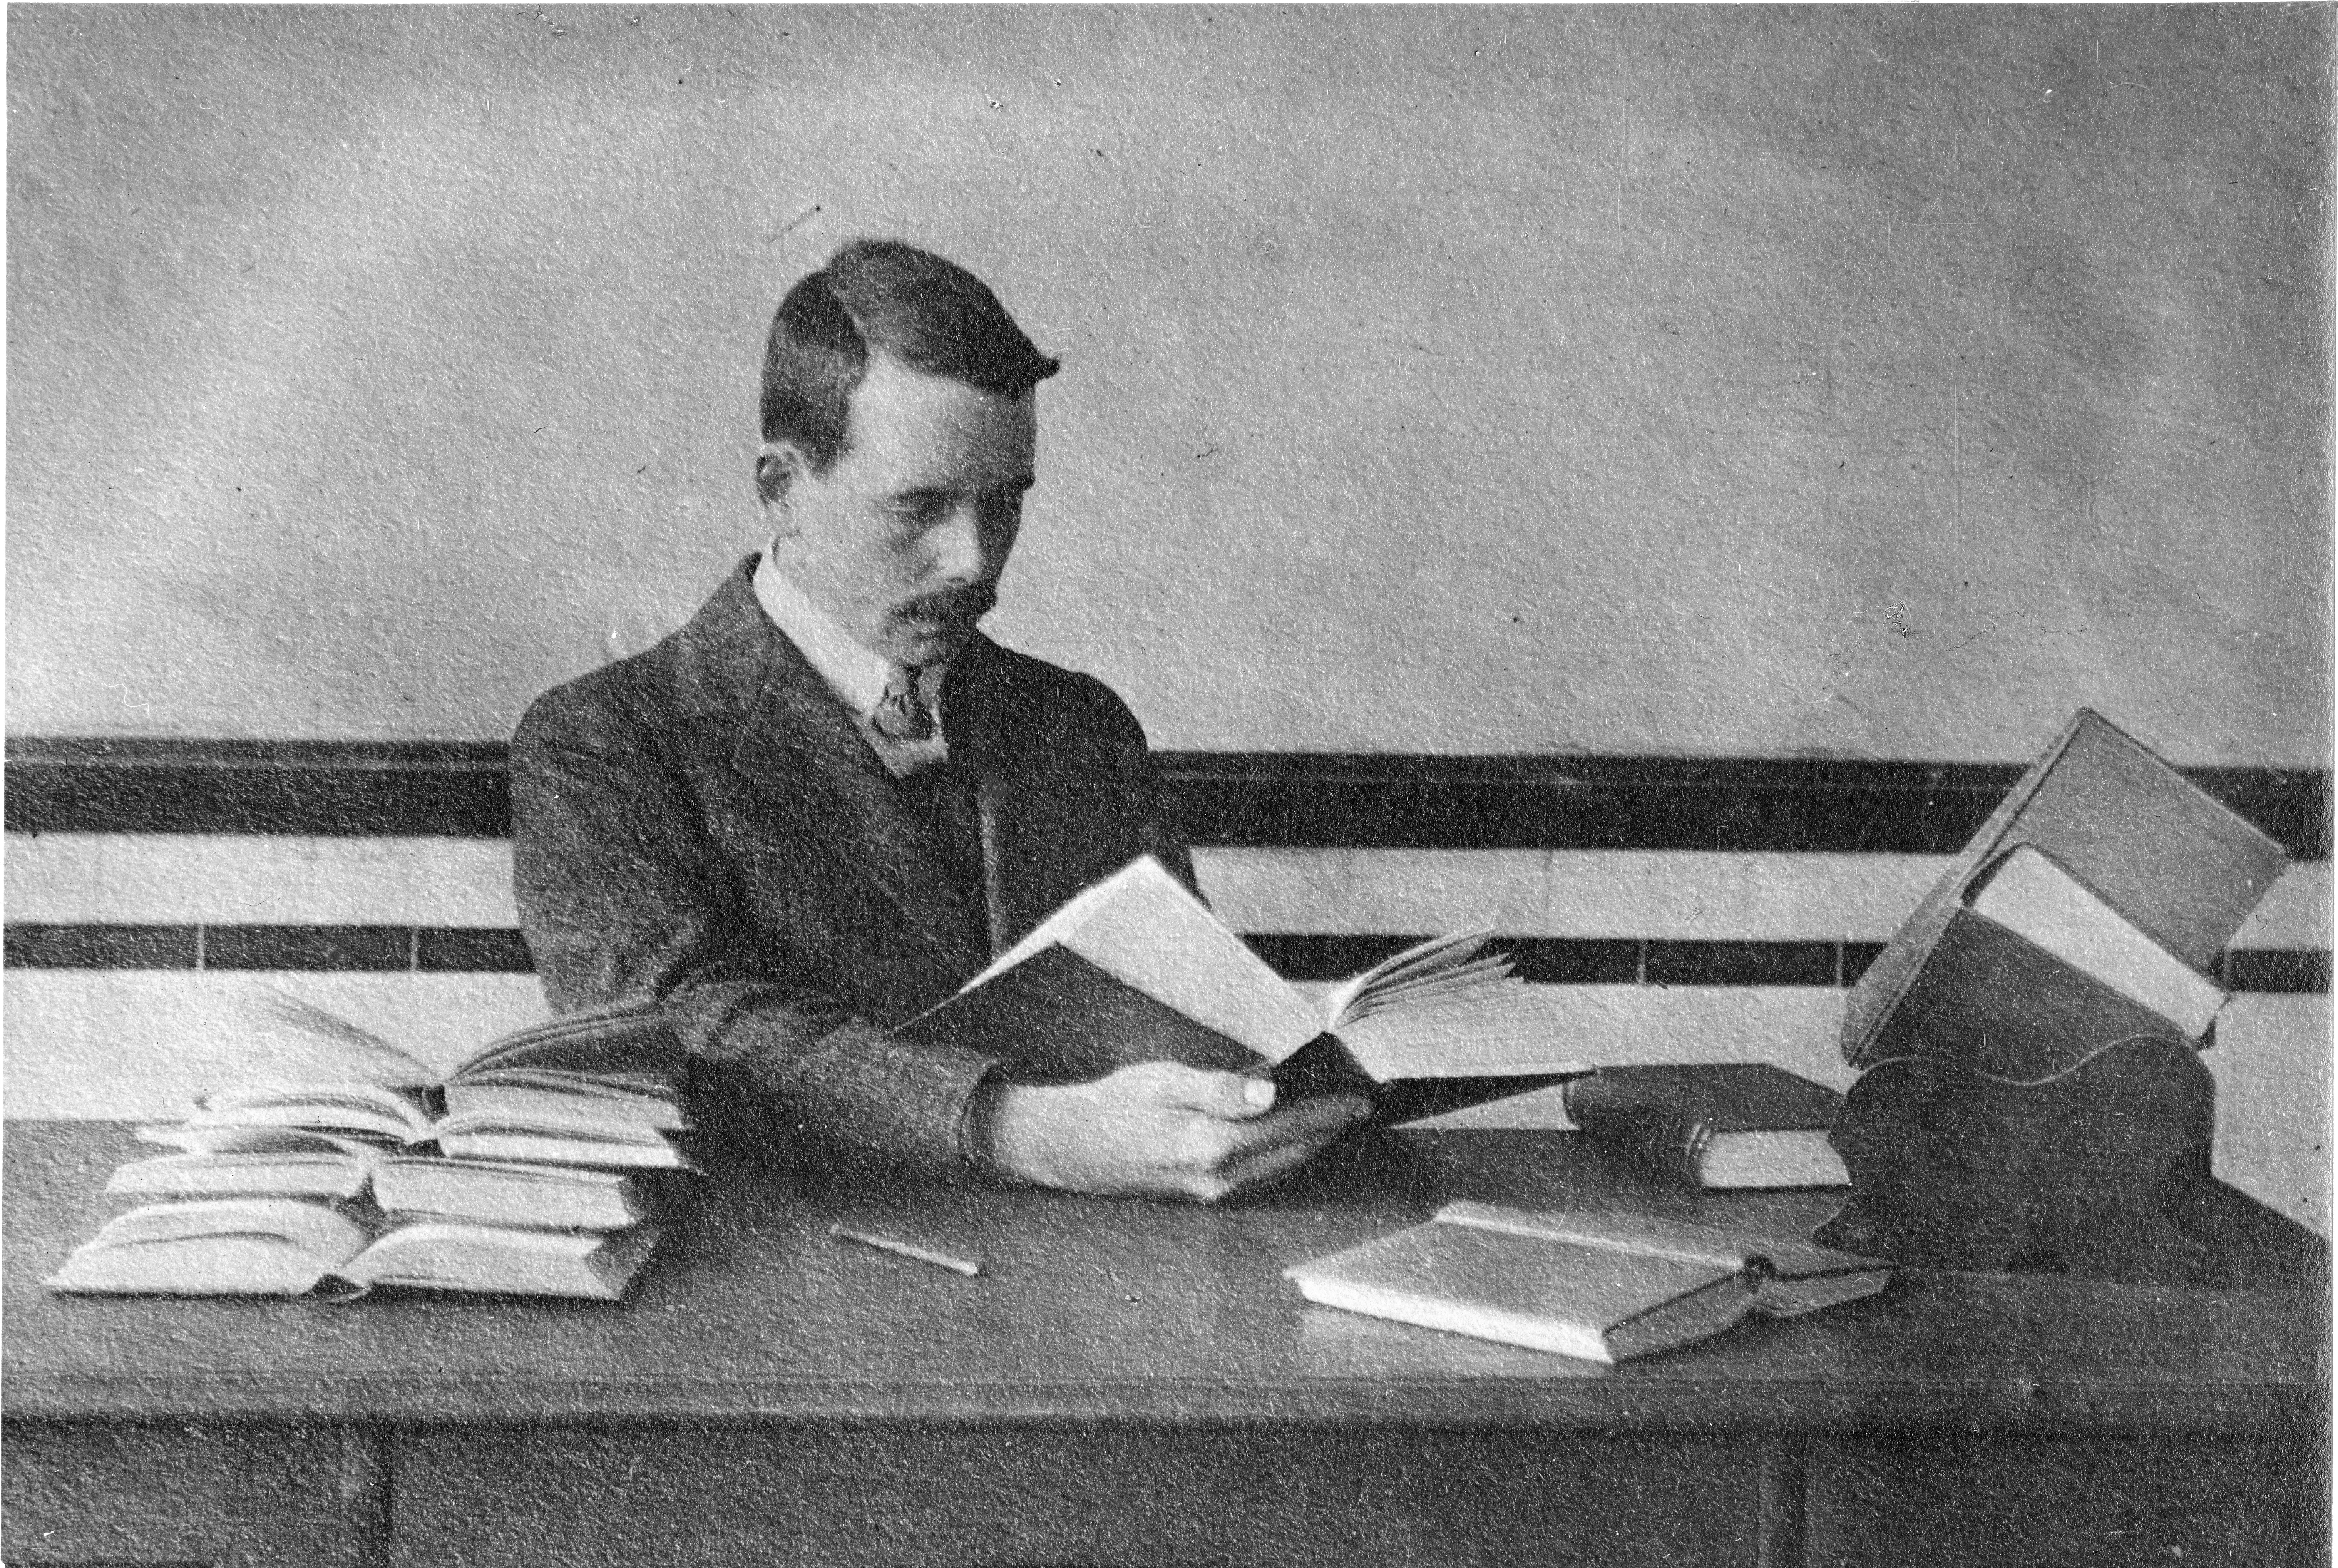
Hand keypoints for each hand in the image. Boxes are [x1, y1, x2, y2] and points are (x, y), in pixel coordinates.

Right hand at [979, 1061, 1372, 1201]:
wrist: (1069, 1148)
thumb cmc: (1114, 1104)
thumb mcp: (1162, 1080)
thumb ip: (1219, 1087)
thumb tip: (1272, 1090)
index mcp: (1211, 1145)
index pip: (1290, 1127)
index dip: (1330, 1113)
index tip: (1361, 1099)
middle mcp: (1218, 1178)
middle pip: (1295, 1153)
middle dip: (1330, 1131)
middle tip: (1358, 1106)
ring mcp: (1211, 1192)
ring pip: (1281, 1168)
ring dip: (1311, 1144)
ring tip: (1334, 1119)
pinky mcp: (1203, 1195)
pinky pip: (1260, 1176)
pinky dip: (1284, 1154)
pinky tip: (1290, 1136)